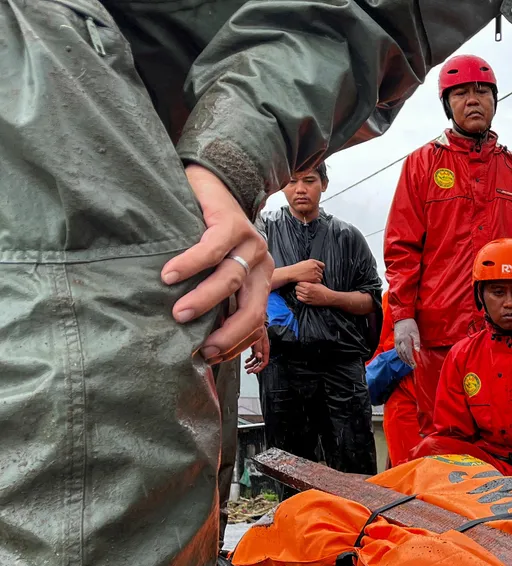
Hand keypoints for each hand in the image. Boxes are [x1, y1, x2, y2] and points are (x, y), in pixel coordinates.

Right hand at [163, 165, 270, 362]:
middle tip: (202, 349)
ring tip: (179, 314)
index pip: (256, 321)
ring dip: (204, 299)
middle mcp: (262, 264)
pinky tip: (170, 276)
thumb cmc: (207, 232)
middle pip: (253, 308)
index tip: (211, 358)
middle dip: (229, 332)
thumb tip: (195, 334)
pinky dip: (191, 264)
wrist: (212, 183)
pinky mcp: (233, 222)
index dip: (237, 342)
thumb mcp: (218, 268)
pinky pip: (212, 249)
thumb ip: (217, 296)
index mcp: (261, 280)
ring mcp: (251, 242)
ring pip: (231, 279)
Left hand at [245, 327, 269, 374]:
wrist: (256, 321)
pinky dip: (250, 359)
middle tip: (249, 371)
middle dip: (254, 367)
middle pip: (260, 361)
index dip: (260, 367)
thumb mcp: (258, 338)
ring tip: (246, 367)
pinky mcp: (255, 345)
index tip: (254, 371)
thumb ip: (258, 347)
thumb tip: (259, 356)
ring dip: (252, 364)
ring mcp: (259, 347)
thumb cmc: (259, 327)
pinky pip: (254, 355)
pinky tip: (246, 360)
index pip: (265, 361)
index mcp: (265, 348)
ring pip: (256, 359)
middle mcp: (263, 348)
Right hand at [291, 259, 324, 283]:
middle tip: (312, 275)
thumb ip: (312, 264)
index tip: (318, 270)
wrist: (292, 273)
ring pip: (321, 276)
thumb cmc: (297, 268)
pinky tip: (311, 280)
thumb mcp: (305, 262)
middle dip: (318, 273)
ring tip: (311, 278)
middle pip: (321, 271)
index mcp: (313, 261)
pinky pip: (319, 280)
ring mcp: (315, 272)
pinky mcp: (314, 278)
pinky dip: (316, 281)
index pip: (322, 265)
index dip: (320, 268)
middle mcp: (315, 266)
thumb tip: (317, 266)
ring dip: (317, 278)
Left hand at [295, 281, 332, 306]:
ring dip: (299, 291)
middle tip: (302, 286)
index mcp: (309, 286)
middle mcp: (307, 292)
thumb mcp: (317, 283)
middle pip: (297, 287)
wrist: (328, 297)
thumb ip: (309, 281)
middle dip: (299, 286)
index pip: (299, 282)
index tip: (302, 282)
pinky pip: (299, 298)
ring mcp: (306, 297)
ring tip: (302, 290)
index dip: (300, 282)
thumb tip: (303, 279)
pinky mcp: (307, 302)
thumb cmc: (323, 290)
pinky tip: (303, 295)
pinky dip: (300, 296)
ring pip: (297, 293)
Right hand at [393, 318, 420, 367]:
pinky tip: (403, 358)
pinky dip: (400, 355)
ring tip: (409, 364)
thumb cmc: (410, 325)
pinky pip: (397, 351)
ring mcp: (396, 342)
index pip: (408, 353)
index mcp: (405, 340)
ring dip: (404, 360)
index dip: (411, 360)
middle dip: (408, 361)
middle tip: (413, 366)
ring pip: (399, 353)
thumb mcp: (416, 332)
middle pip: (403, 355)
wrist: (401, 318)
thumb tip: (417, 351)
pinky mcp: (395, 341)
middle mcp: (399, 342)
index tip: (414, 365)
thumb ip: (417, 342)